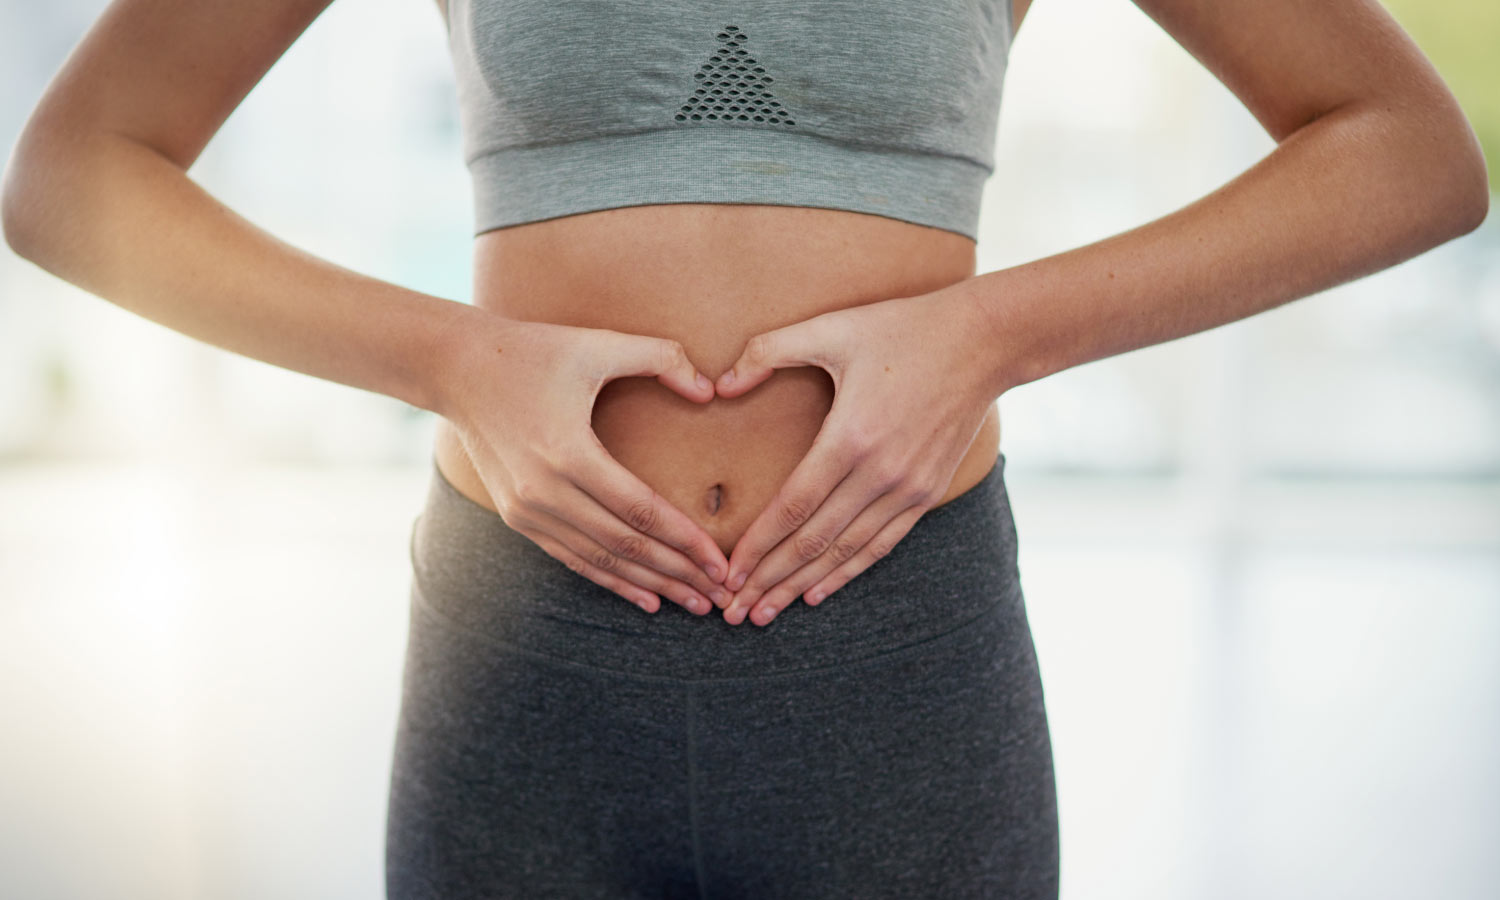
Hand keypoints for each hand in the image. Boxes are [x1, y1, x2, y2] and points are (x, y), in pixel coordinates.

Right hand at [435, 306, 729, 615]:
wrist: (456, 368)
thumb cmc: (533, 350)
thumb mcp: (599, 343)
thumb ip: (662, 357)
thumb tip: (710, 390)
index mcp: (569, 453)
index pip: (641, 511)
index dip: (686, 541)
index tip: (720, 563)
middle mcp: (545, 492)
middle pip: (625, 547)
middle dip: (678, 575)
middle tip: (721, 597)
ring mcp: (527, 510)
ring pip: (601, 561)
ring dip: (650, 586)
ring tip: (694, 603)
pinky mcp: (517, 517)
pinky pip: (573, 558)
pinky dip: (611, 581)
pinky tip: (646, 598)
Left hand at [713, 285, 1000, 625]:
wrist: (984, 342)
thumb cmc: (901, 328)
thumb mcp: (830, 328)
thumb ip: (767, 352)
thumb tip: (719, 385)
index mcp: (850, 437)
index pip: (793, 508)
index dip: (757, 546)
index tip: (727, 573)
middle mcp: (880, 473)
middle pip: (813, 542)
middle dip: (769, 580)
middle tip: (732, 611)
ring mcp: (908, 488)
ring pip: (845, 552)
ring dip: (801, 587)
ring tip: (763, 614)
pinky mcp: (927, 492)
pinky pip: (880, 544)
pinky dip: (847, 572)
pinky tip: (817, 592)